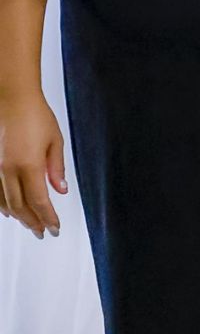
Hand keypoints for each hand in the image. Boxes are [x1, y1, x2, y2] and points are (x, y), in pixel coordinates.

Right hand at [0, 96, 66, 238]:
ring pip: (5, 202)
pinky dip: (3, 204)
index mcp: (29, 166)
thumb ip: (57, 169)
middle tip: (43, 232)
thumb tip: (60, 190)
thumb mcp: (55, 141)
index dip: (47, 217)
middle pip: (20, 206)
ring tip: (30, 224)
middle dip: (33, 222)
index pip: (39, 201)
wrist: (12, 100)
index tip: (54, 228)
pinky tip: (9, 210)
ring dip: (18, 216)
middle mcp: (9, 170)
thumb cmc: (35, 116)